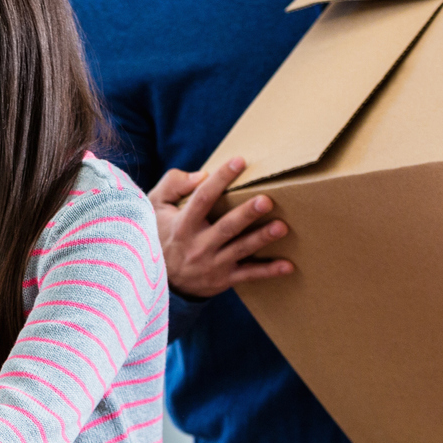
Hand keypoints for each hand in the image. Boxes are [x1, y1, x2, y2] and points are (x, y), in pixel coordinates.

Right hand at [147, 156, 293, 299]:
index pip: (202, 199)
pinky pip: (248, 276)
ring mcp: (211, 264)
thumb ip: (173, 186)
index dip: (220, 180)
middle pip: (226, 227)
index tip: (239, 161)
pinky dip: (268, 272)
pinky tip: (288, 265)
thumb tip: (200, 175)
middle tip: (266, 200)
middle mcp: (197, 245)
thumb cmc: (160, 235)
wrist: (158, 281)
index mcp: (182, 225)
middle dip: (246, 214)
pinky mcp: (223, 280)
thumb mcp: (155, 208)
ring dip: (261, 238)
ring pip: (240, 250)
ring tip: (281, 227)